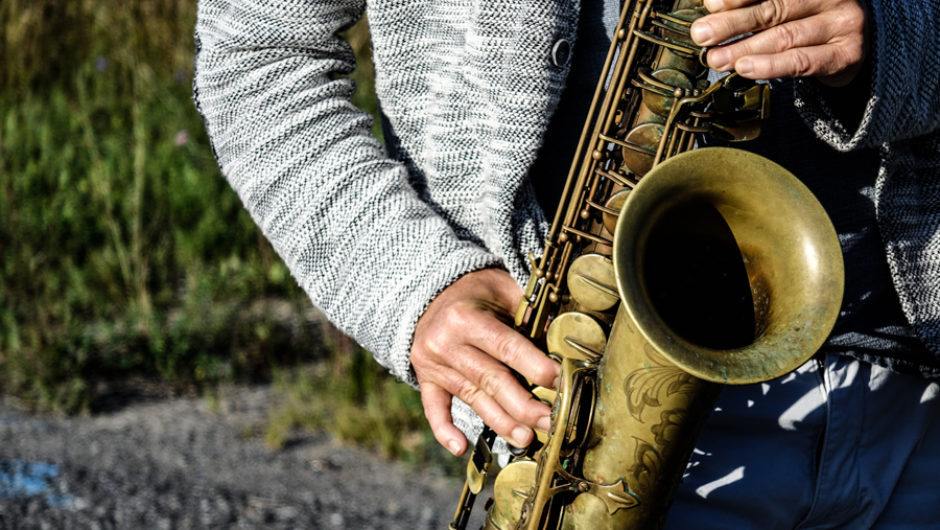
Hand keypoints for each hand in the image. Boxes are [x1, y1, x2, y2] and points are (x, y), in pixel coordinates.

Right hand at [411, 268, 558, 455]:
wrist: (428, 293)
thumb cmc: (476, 292)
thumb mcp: (502, 287)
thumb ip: (528, 311)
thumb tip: (562, 338)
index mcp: (466, 318)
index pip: (506, 348)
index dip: (535, 367)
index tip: (560, 383)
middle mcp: (446, 343)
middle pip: (491, 380)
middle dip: (524, 405)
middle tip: (550, 421)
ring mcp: (433, 365)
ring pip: (472, 398)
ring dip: (501, 422)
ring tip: (526, 438)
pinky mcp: (426, 379)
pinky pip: (434, 409)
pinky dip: (445, 430)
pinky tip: (460, 447)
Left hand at [690, 0, 867, 85]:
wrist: (852, 44)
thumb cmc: (807, 19)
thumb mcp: (784, 5)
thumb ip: (754, 4)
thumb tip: (713, 7)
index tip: (711, 4)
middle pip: (775, 8)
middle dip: (733, 23)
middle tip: (702, 34)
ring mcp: (842, 23)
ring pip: (785, 36)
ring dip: (744, 49)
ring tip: (715, 58)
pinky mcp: (845, 54)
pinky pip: (802, 61)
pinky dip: (770, 66)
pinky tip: (745, 69)